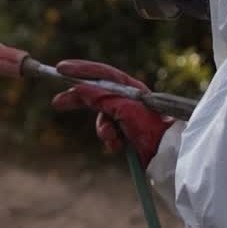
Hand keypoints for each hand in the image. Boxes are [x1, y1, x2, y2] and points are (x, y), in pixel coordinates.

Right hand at [49, 60, 173, 165]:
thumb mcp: (125, 111)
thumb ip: (102, 97)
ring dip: (103, 129)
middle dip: (79, 101)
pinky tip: (118, 147)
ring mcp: (127, 116)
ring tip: (112, 139)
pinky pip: (108, 132)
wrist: (168, 158)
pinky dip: (110, 140)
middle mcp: (129, 99)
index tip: (61, 69)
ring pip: (101, 118)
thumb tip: (80, 87)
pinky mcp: (126, 133)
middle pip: (97, 94)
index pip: (103, 75)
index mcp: (132, 89)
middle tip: (57, 103)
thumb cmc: (152, 130)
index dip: (81, 70)